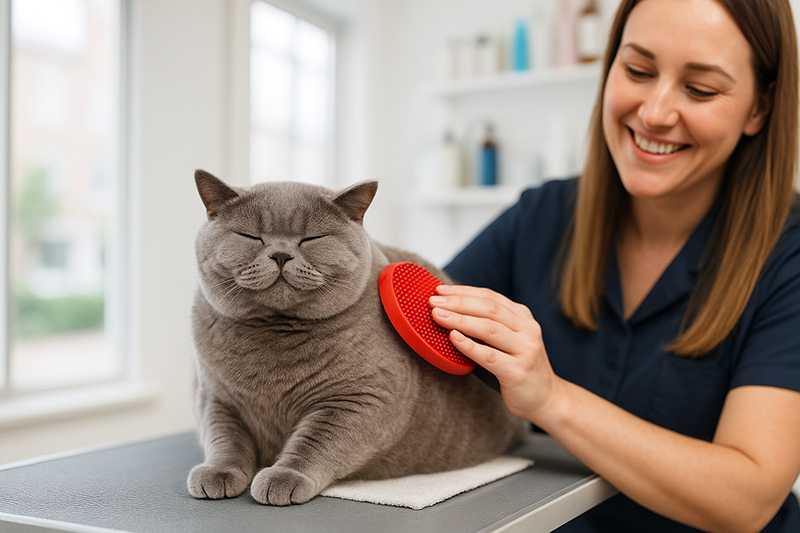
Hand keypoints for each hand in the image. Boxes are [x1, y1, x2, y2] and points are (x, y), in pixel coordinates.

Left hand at [429, 284, 557, 421]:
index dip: (463, 291)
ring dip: (460, 319)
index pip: (490, 296)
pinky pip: (490, 356)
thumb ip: (489, 324)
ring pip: (489, 329)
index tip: (439, 290)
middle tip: (433, 301)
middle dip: (458, 302)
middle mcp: (527, 329)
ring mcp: (526, 350)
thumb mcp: (509, 339)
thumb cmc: (518, 367)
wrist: (545, 398)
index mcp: (523, 317)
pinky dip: (469, 345)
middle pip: (488, 309)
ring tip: (437, 316)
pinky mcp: (518, 371)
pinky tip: (453, 338)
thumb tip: (450, 309)